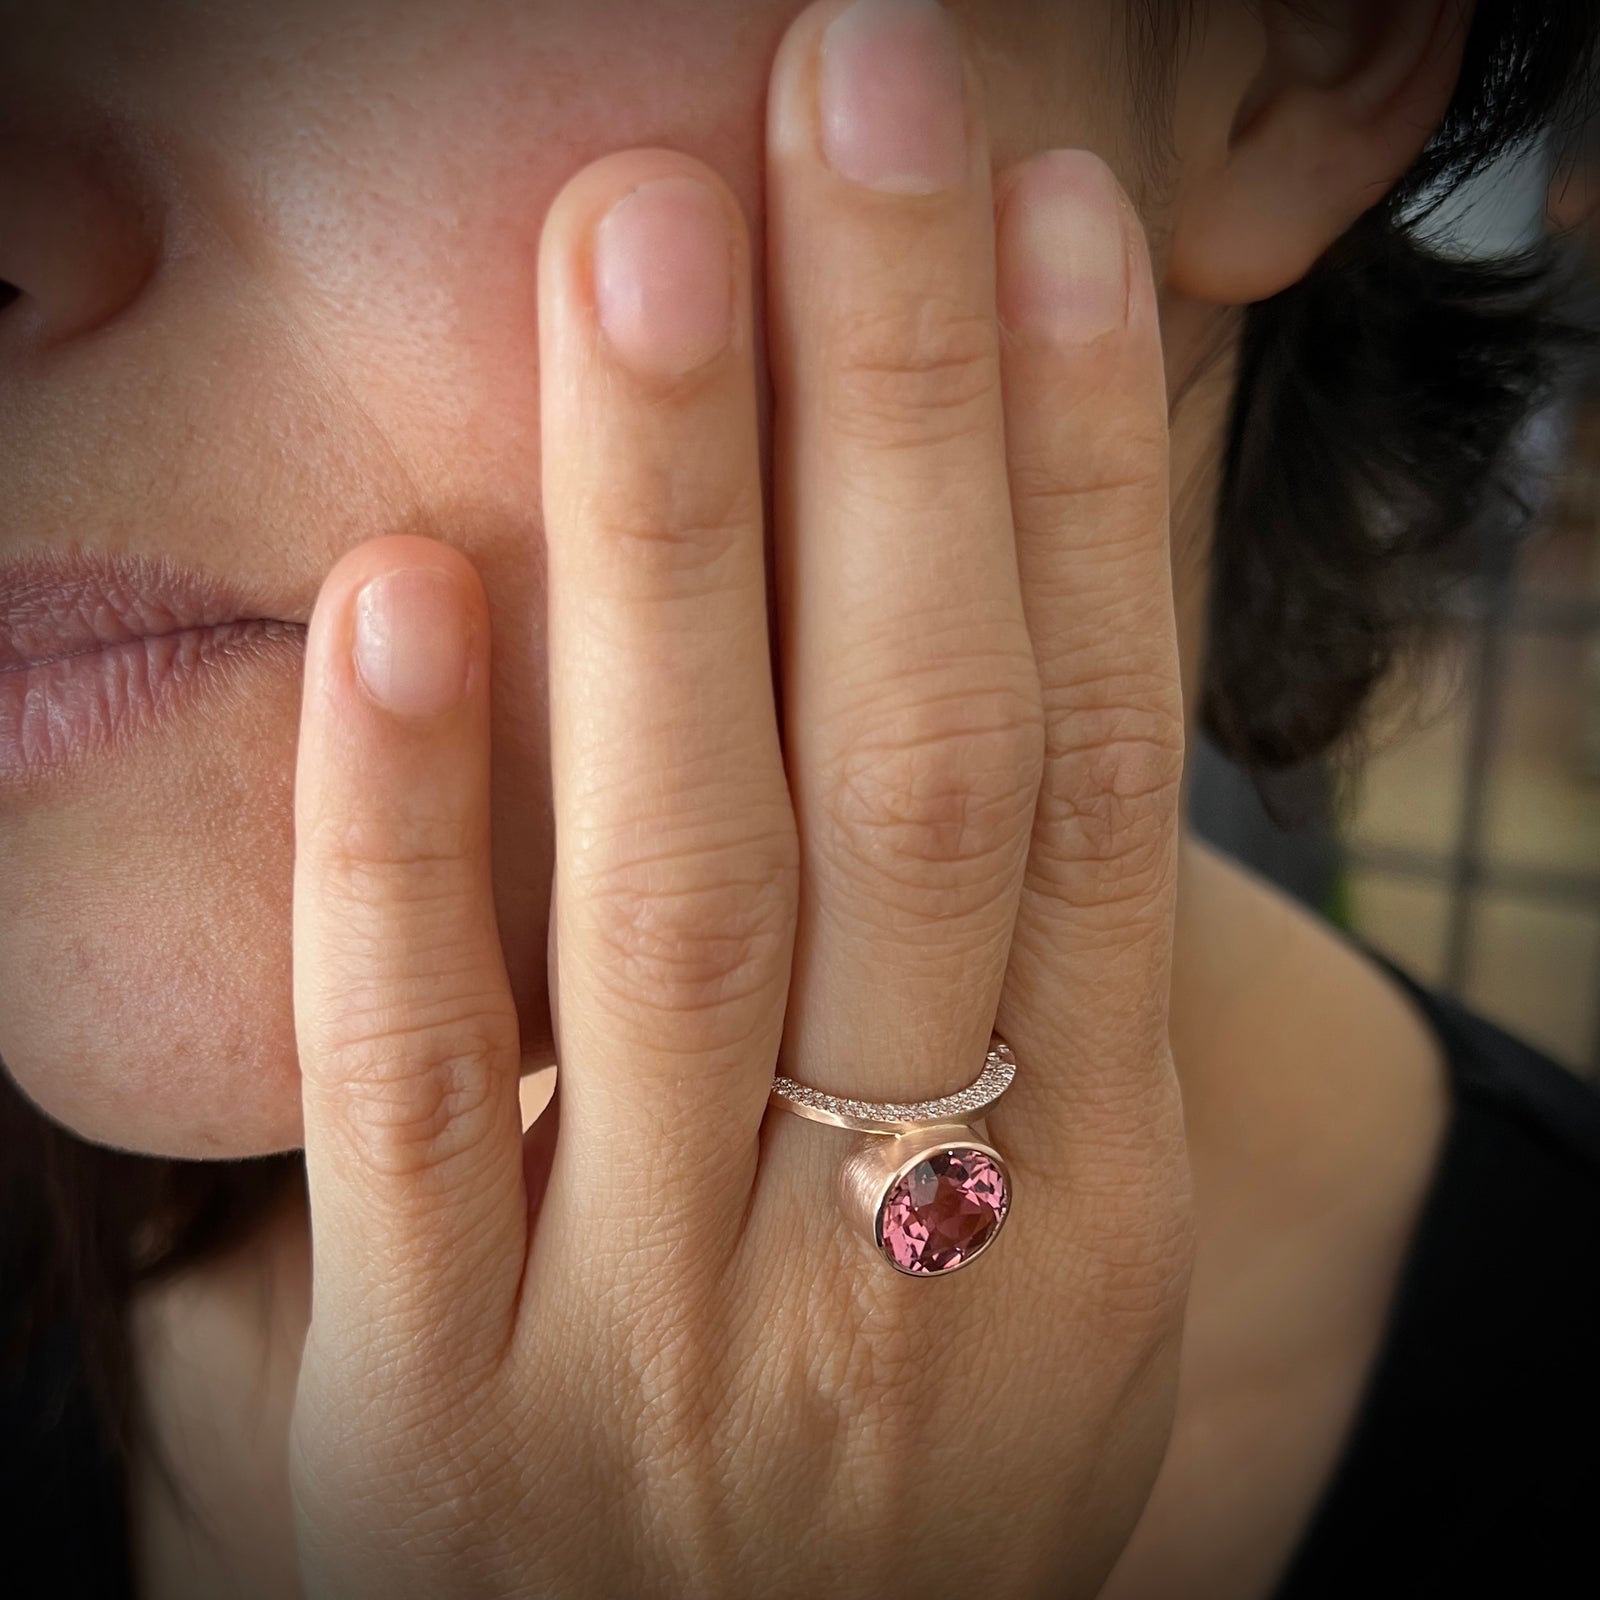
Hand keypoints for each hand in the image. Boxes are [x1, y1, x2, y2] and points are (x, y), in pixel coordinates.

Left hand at [287, 1, 1191, 1593]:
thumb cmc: (898, 1499)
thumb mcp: (1043, 1296)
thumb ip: (1014, 1035)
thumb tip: (978, 704)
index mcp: (1079, 1205)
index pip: (1098, 773)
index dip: (1091, 482)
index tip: (1054, 225)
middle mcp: (896, 1240)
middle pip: (921, 762)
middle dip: (905, 411)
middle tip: (862, 98)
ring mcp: (654, 1328)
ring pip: (680, 882)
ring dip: (672, 537)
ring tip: (644, 240)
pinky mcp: (420, 1414)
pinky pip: (409, 1092)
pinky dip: (407, 837)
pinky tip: (411, 589)